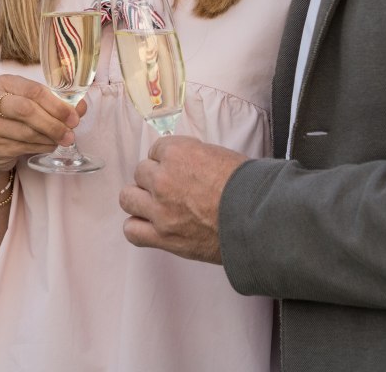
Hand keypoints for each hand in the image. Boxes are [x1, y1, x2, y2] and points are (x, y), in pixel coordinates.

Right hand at [0, 75, 82, 182]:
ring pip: (27, 132)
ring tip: (63, 140)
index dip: (57, 104)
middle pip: (27, 110)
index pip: (33, 90)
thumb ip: (57, 103)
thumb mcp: (33, 104)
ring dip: (50, 138)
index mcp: (4, 83)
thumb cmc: (16, 118)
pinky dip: (41, 147)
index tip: (74, 116)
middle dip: (54, 123)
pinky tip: (49, 146)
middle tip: (71, 132)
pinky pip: (23, 148)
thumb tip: (81, 107)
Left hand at [119, 135, 244, 263]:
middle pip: (140, 172)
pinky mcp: (162, 236)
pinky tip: (151, 225)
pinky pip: (131, 230)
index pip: (156, 149)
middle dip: (154, 178)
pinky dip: (138, 227)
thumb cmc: (247, 188)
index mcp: (179, 153)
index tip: (177, 168)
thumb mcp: (219, 156)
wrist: (257, 220)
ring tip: (156, 205)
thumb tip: (184, 163)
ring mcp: (160, 209)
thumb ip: (193, 157)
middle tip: (171, 188)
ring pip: (128, 197)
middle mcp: (164, 179)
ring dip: (141, 199)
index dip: (167, 159)